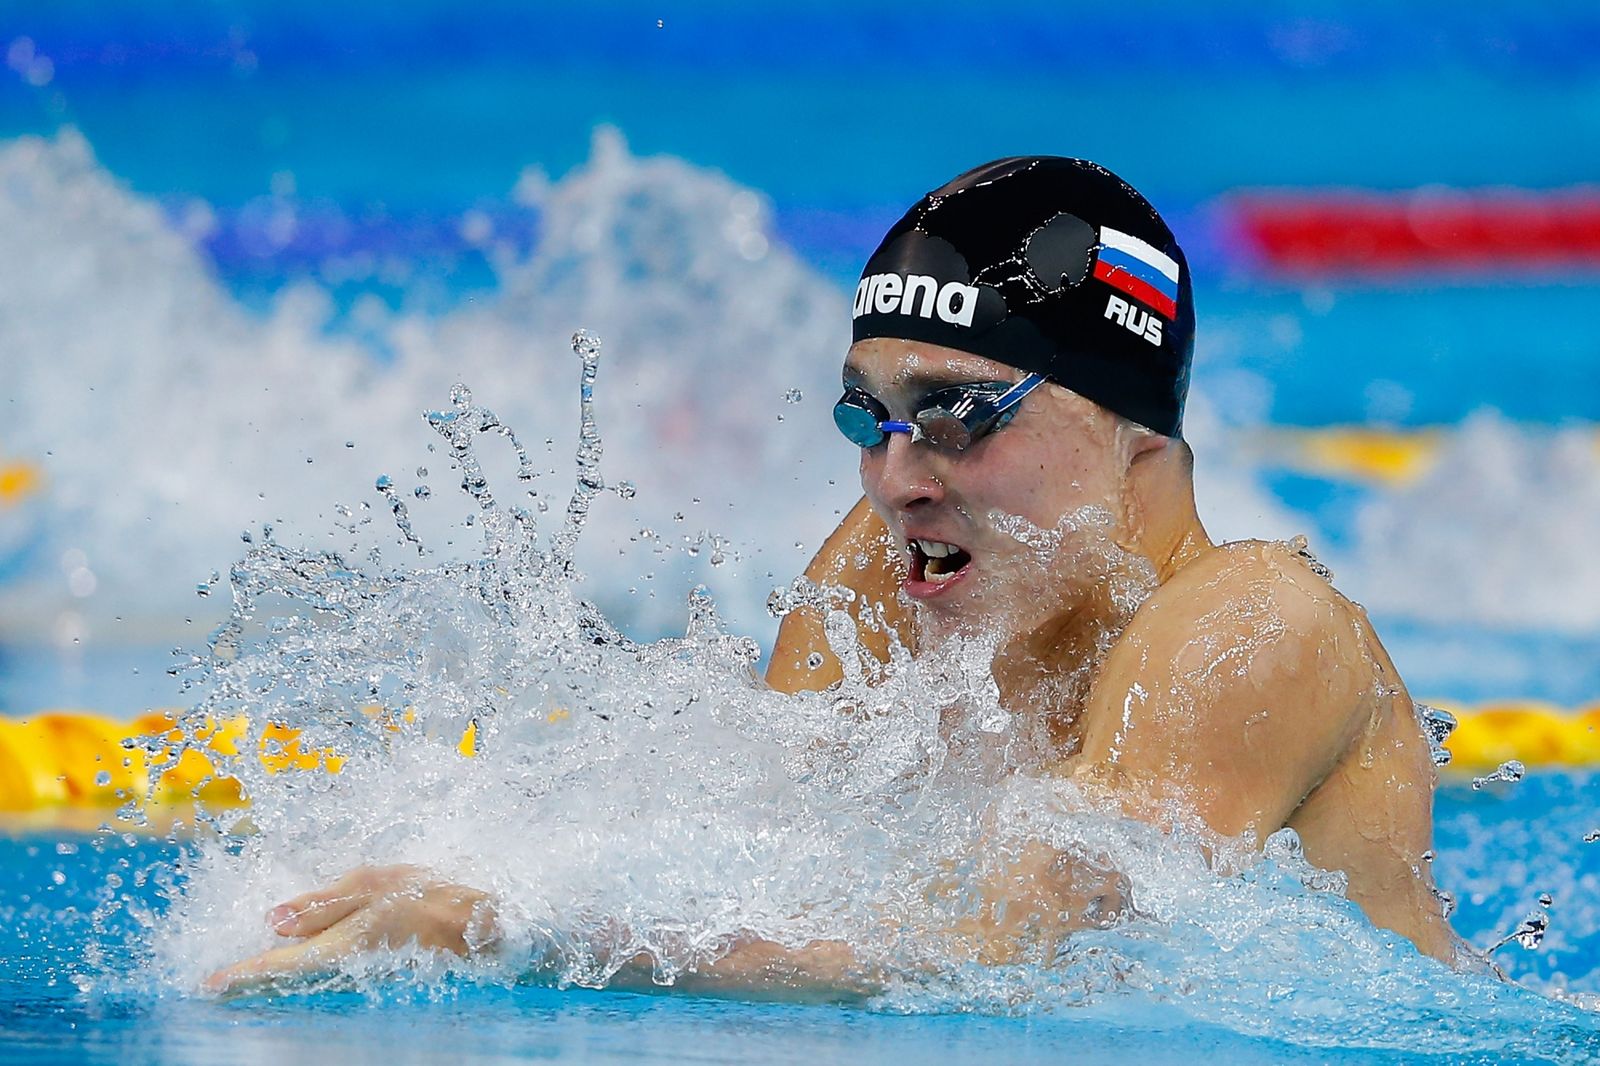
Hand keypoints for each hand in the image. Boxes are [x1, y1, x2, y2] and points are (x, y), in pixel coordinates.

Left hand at [203, 864, 496, 995]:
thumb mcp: (371, 886)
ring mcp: (358, 960)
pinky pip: (327, 958)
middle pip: (287, 969)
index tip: (210, 985)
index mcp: (338, 943)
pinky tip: (299, 948)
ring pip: (306, 965)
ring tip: (250, 968)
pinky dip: (305, 957)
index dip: (242, 971)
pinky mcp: (371, 954)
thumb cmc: (426, 897)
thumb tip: (274, 920)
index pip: (278, 961)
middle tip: (220, 982)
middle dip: (255, 972)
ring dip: (278, 966)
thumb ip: (321, 905)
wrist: (476, 921)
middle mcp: (343, 960)